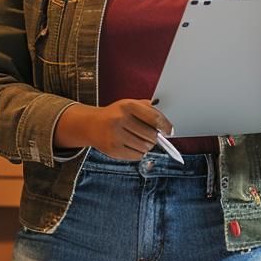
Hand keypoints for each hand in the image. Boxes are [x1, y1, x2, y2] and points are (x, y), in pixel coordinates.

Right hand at [53, 99, 172, 159]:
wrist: (91, 124)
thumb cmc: (115, 114)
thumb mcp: (129, 105)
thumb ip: (148, 109)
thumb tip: (166, 123)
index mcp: (127, 106)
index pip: (154, 118)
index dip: (165, 126)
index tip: (169, 131)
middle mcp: (120, 119)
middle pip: (151, 135)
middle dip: (155, 137)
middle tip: (152, 136)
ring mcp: (115, 135)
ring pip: (145, 147)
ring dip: (147, 146)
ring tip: (140, 140)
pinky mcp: (113, 149)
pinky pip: (136, 155)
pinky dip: (139, 153)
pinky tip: (133, 146)